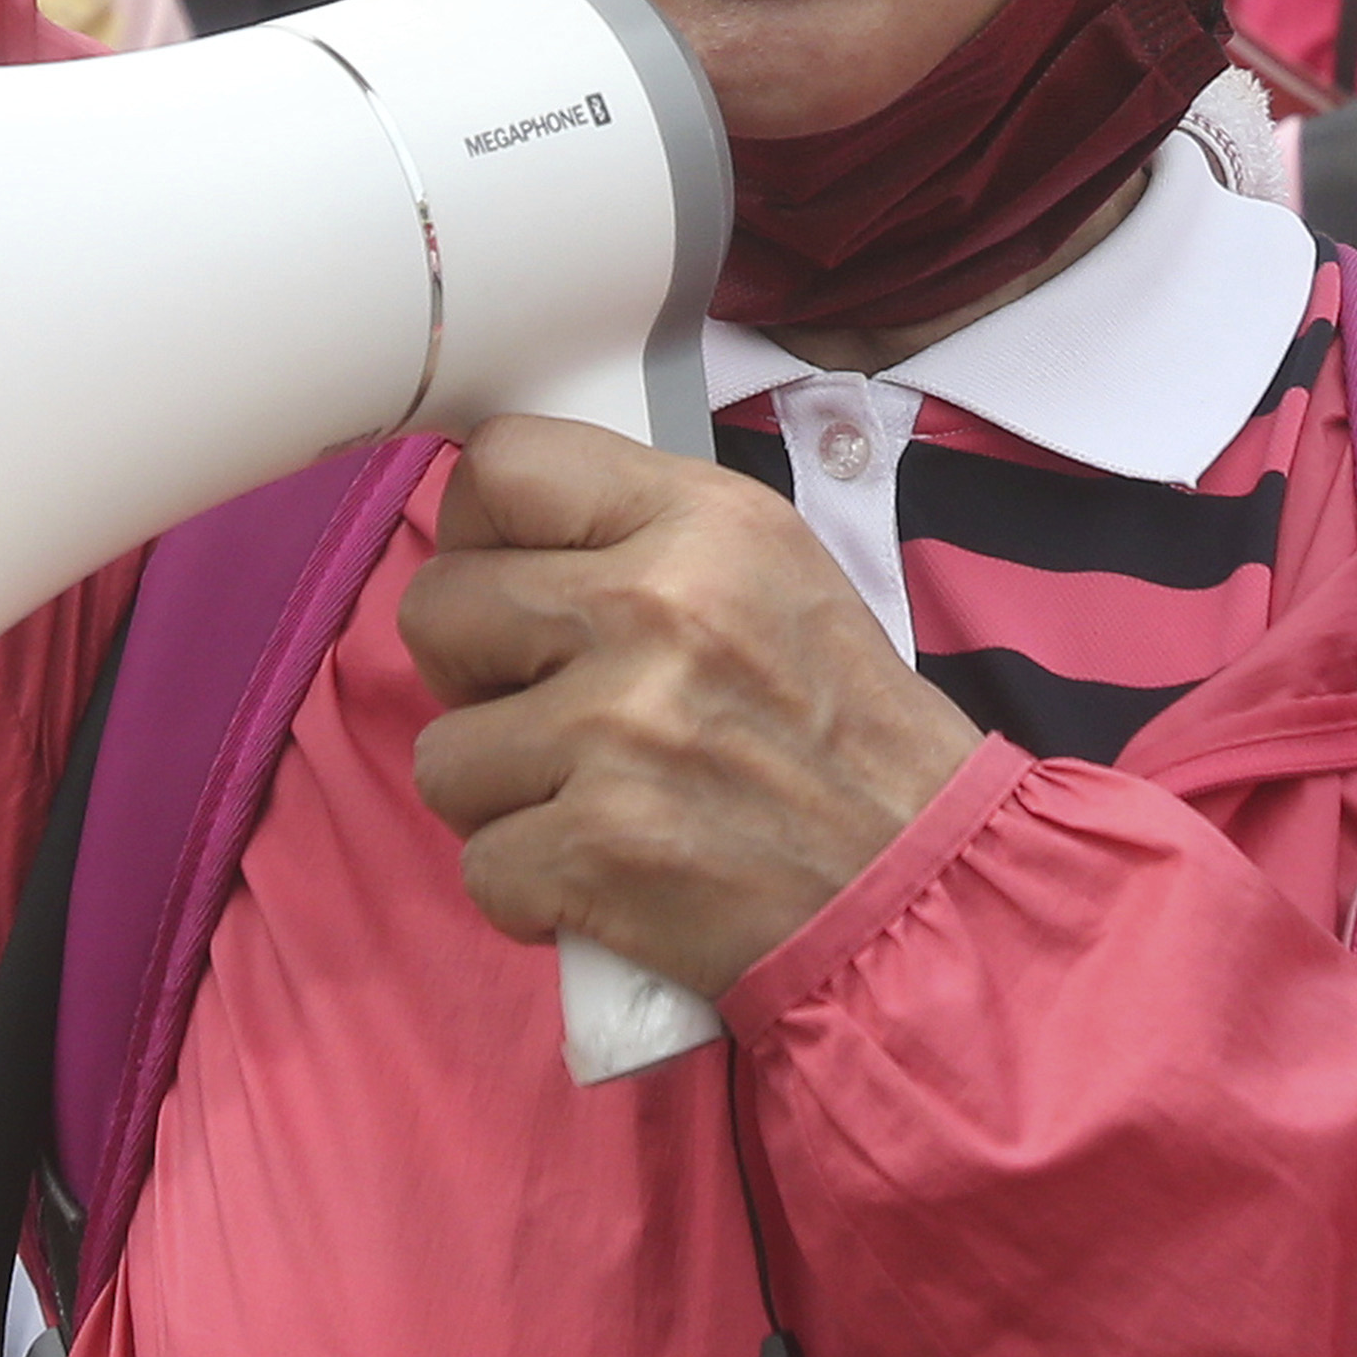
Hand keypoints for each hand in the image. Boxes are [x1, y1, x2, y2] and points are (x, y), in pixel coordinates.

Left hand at [403, 415, 979, 1001]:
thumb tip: (500, 541)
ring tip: (591, 802)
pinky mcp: (597, 848)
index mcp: (702, 521)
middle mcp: (656, 608)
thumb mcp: (769, 572)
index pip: (501, 466)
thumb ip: (641, 536)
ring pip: (441, 754)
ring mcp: (619, 731)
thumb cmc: (843, 735)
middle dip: (470, 674)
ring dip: (500, 797)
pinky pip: (478, 865)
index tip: (500, 579)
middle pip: (437, 607)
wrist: (920, 882)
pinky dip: (530, 890)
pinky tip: (604, 875)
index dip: (475, 532)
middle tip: (545, 710)